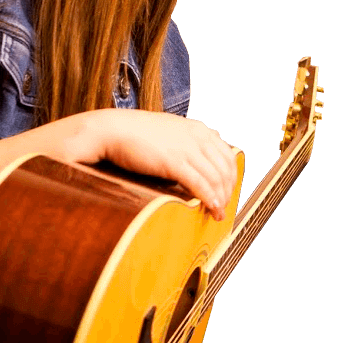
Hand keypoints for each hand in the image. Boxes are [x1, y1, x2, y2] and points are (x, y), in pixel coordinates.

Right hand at [65, 109, 238, 220]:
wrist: (111, 130)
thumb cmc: (135, 134)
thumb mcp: (169, 132)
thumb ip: (185, 143)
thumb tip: (194, 164)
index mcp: (197, 128)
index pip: (226, 153)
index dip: (231, 175)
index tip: (227, 190)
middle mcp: (196, 136)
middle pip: (225, 167)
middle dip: (228, 190)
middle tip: (224, 206)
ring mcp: (186, 148)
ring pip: (216, 177)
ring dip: (221, 198)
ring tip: (218, 214)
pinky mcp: (174, 162)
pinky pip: (200, 184)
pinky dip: (210, 199)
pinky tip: (212, 209)